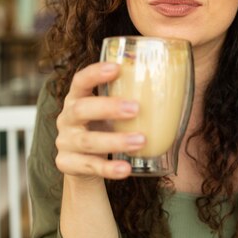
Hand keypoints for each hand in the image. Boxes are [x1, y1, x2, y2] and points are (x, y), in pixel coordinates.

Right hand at [55, 62, 144, 179]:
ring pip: (88, 141)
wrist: (80, 162)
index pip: (80, 81)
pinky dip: (109, 169)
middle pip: (81, 109)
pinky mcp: (68, 165)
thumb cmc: (101, 126)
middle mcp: (66, 118)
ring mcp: (65, 142)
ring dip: (116, 140)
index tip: (116, 68)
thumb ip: (126, 98)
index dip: (94, 73)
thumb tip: (171, 86)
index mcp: (76, 98)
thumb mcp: (108, 111)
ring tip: (141, 141)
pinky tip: (126, 169)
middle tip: (136, 108)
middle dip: (108, 108)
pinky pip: (90, 167)